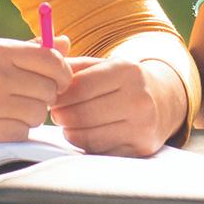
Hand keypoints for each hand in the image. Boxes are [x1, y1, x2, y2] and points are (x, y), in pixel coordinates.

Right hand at [0, 39, 71, 150]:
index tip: (55, 81)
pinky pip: (21, 133)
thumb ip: (29, 49)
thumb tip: (66, 42)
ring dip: (29, 116)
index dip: (62, 74)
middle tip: (24, 99)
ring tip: (7, 111)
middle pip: (50, 90)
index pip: (53, 61)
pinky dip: (14, 132)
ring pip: (39, 114)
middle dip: (44, 98)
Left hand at [52, 52, 185, 156]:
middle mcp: (139, 98)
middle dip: (62, 115)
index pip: (78, 87)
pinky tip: (89, 133)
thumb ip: (69, 63)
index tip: (54, 96)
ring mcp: (142, 126)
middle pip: (80, 114)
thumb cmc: (119, 83)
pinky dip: (86, 144)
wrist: (162, 102)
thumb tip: (40, 52)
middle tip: (59, 112)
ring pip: (86, 136)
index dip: (58, 95)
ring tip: (72, 122)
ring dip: (70, 131)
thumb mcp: (101, 66)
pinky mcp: (140, 148)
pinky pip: (97, 151)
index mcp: (128, 70)